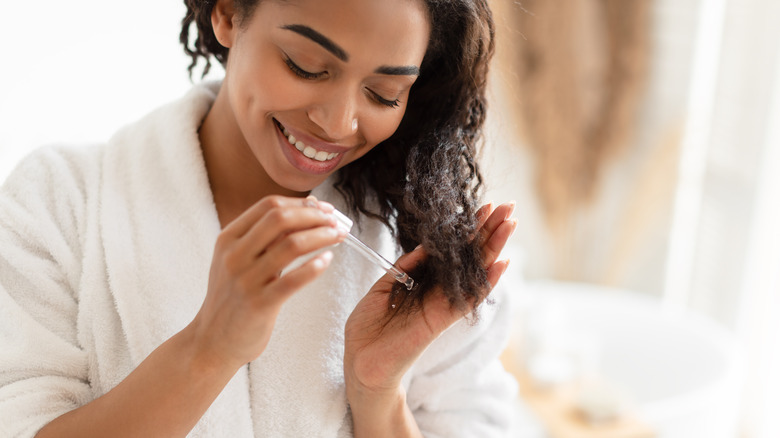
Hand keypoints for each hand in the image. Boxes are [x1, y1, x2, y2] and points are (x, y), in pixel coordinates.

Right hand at [187, 195, 345, 370]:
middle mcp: (235, 255)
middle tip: (336, 222)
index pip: (268, 205)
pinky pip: (293, 280)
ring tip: (339, 237)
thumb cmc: (232, 298)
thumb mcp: (238, 260)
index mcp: (228, 238)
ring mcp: (246, 280)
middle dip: (314, 216)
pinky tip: (327, 260)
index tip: (323, 208)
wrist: (211, 341)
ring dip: (321, 236)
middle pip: (280, 218)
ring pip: (291, 245)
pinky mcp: (259, 305)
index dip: (301, 203)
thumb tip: (306, 212)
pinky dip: (315, 267)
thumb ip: (265, 238)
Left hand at [343, 202, 516, 396]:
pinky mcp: (443, 319)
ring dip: (495, 247)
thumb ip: (406, 266)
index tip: (485, 207)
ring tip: (510, 223)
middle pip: (471, 255)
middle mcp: (439, 289)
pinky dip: (487, 282)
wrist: (361, 359)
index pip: (452, 248)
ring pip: (476, 271)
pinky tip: (502, 263)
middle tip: (509, 207)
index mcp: (425, 278)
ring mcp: (444, 303)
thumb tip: (425, 246)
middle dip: (490, 230)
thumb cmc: (369, 325)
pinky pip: (469, 298)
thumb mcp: (384, 285)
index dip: (468, 228)